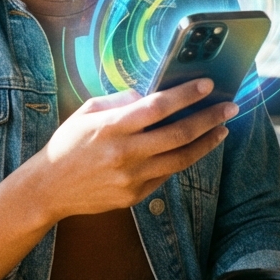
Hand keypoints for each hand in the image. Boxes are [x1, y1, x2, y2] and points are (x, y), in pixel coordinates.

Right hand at [30, 79, 234, 220]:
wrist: (49, 188)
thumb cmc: (68, 143)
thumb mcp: (87, 111)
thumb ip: (120, 101)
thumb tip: (150, 94)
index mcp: (111, 125)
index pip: (158, 106)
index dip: (186, 94)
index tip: (208, 84)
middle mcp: (124, 152)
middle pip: (178, 133)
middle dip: (209, 118)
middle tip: (230, 106)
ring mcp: (131, 177)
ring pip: (181, 159)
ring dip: (206, 142)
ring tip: (222, 129)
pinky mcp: (135, 195)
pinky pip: (167, 175)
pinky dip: (184, 159)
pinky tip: (195, 148)